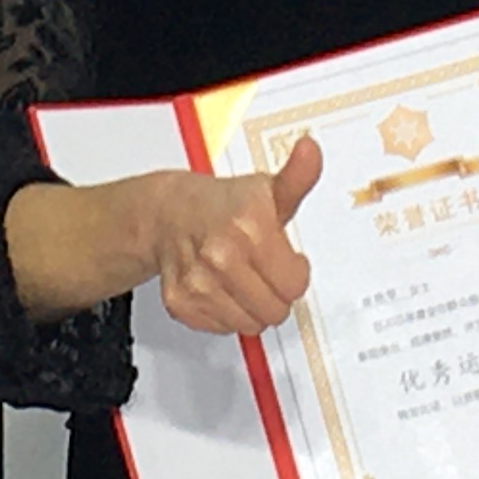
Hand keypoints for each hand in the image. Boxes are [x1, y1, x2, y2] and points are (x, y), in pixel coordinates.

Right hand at [141, 136, 324, 336]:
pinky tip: (221, 288)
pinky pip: (224, 328)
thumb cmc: (221, 205)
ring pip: (251, 324)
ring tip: (242, 278)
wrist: (168, 214)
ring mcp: (200, 282)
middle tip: (264, 271)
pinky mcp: (182, 303)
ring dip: (252, 307)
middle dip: (276, 293)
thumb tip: (310, 150)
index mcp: (249, 226)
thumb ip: (298, 176)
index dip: (295, 273)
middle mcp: (222, 255)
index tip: (287, 260)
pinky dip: (226, 314)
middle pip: (275, 309)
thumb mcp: (266, 189)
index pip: (295, 284)